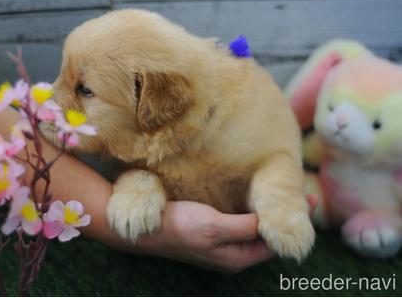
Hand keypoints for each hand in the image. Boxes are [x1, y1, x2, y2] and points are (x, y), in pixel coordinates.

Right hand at [138, 194, 317, 272]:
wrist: (144, 229)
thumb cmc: (178, 227)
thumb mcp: (215, 226)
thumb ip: (245, 227)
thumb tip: (274, 225)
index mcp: (236, 257)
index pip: (274, 242)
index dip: (292, 222)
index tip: (309, 199)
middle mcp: (232, 254)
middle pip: (266, 237)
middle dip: (284, 217)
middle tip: (301, 194)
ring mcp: (221, 244)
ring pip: (253, 229)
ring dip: (268, 213)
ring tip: (285, 194)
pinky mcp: (211, 233)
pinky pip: (240, 223)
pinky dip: (252, 211)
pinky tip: (255, 197)